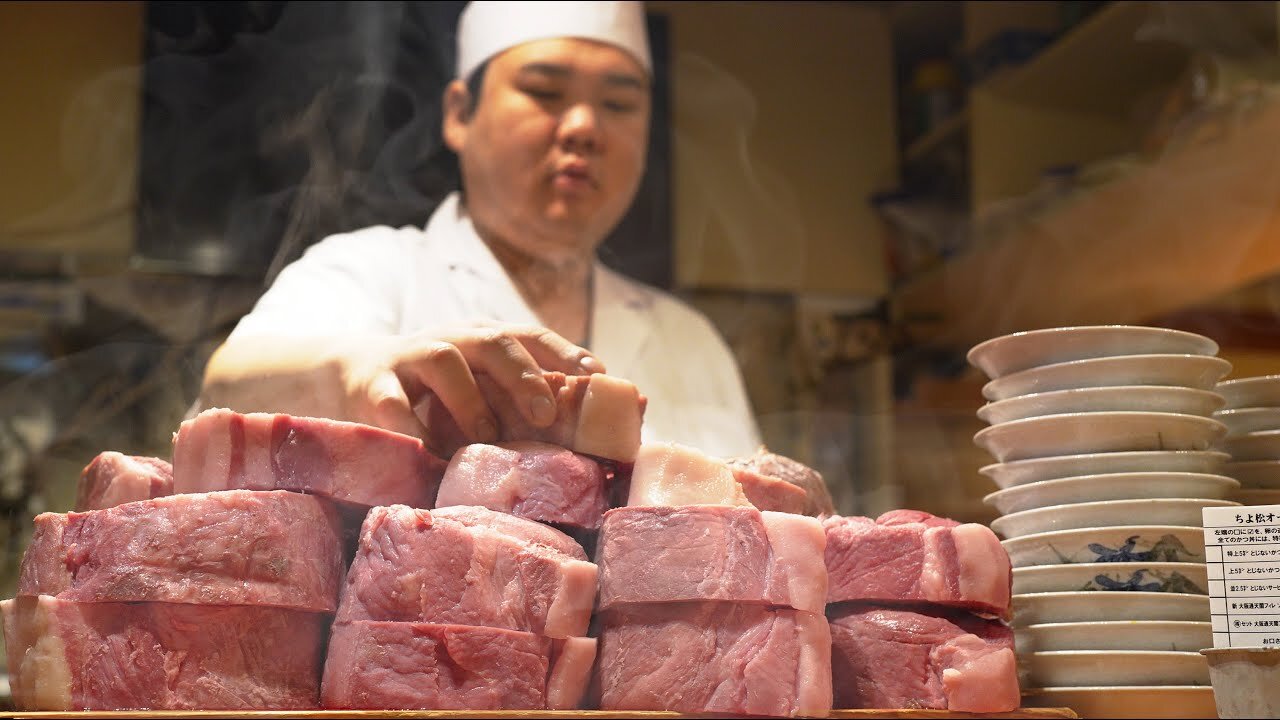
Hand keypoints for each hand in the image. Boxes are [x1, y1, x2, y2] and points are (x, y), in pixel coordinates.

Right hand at [345, 323, 603, 442]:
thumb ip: (529, 403)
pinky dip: (414, 432)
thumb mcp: (480, 391)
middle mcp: (451, 341)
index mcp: (483, 341)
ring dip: (471, 402)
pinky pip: (393, 406)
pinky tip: (431, 460)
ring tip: (486, 439)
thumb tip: (614, 420)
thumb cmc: (433, 397)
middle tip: (545, 413)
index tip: (597, 378)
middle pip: (494, 342)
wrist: (347, 379)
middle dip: (524, 375)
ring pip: (446, 362)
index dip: (566, 353)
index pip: (530, 336)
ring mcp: (410, 359)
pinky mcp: (372, 387)